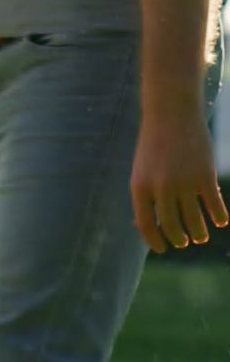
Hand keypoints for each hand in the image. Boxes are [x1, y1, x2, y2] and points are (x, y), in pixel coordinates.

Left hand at [131, 110, 228, 251]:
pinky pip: (214, 205)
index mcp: (140, 186)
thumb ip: (144, 196)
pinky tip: (221, 221)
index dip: (154, 241)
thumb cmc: (154, 144)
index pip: (146, 224)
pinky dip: (218, 217)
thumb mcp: (142, 169)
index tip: (162, 249)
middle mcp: (161, 188)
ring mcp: (184, 183)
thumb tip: (144, 227)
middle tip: (184, 242)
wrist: (172, 113)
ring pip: (194, 220)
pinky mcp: (205, 176)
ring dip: (198, 232)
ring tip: (200, 237)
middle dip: (179, 238)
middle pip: (171, 225)